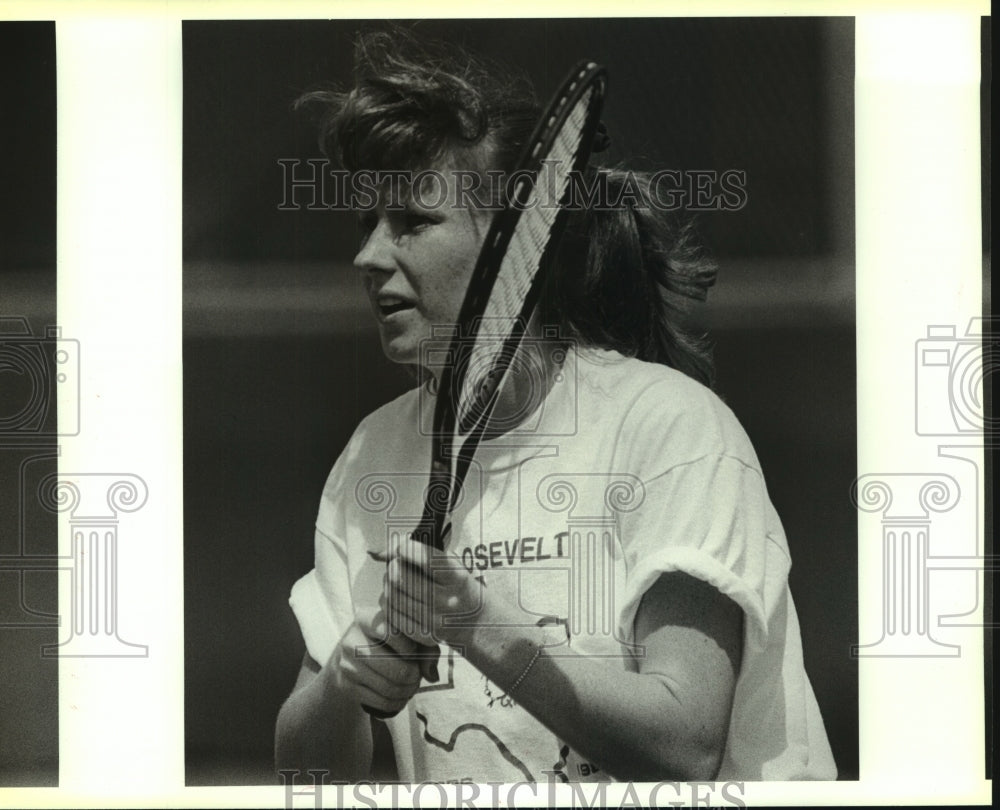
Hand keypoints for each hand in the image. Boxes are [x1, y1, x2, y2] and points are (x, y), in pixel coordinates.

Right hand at [329, 606, 435, 716]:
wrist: (353, 653)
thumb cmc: (388, 639)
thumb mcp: (407, 633)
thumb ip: (426, 646)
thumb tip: (432, 675)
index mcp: (366, 618)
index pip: (394, 635)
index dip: (412, 648)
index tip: (414, 649)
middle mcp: (352, 640)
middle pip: (397, 669)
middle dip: (414, 676)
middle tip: (417, 675)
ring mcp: (347, 664)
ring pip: (390, 687)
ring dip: (408, 691)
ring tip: (412, 685)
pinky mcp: (347, 686)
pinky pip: (381, 702)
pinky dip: (397, 702)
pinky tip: (401, 696)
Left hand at [381, 534, 484, 650]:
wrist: (476, 621)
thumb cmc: (456, 585)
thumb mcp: (448, 564)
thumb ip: (415, 552)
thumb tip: (375, 551)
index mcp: (457, 577)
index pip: (424, 558)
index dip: (405, 548)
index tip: (403, 547)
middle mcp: (447, 600)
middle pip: (399, 577)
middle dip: (392, 566)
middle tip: (397, 565)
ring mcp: (435, 621)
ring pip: (391, 596)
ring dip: (388, 585)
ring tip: (397, 582)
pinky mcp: (425, 636)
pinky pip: (392, 616)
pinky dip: (389, 604)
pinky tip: (398, 599)